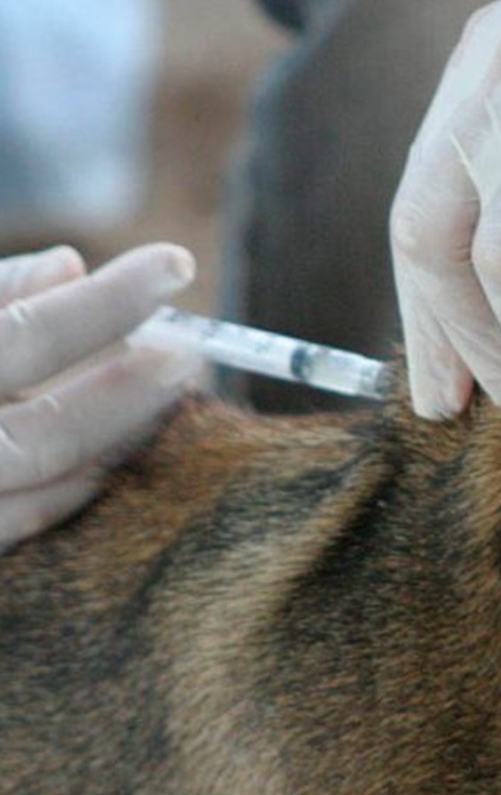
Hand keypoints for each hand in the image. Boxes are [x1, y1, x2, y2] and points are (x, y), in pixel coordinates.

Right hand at [0, 244, 200, 551]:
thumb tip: (68, 266)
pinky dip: (60, 495)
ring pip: (32, 481)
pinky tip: (98, 467)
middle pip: (41, 430)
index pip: (19, 333)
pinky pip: (8, 529)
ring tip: (163, 394)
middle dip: (126, 390)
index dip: (106, 300)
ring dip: (109, 439)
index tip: (176, 265)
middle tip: (189, 351)